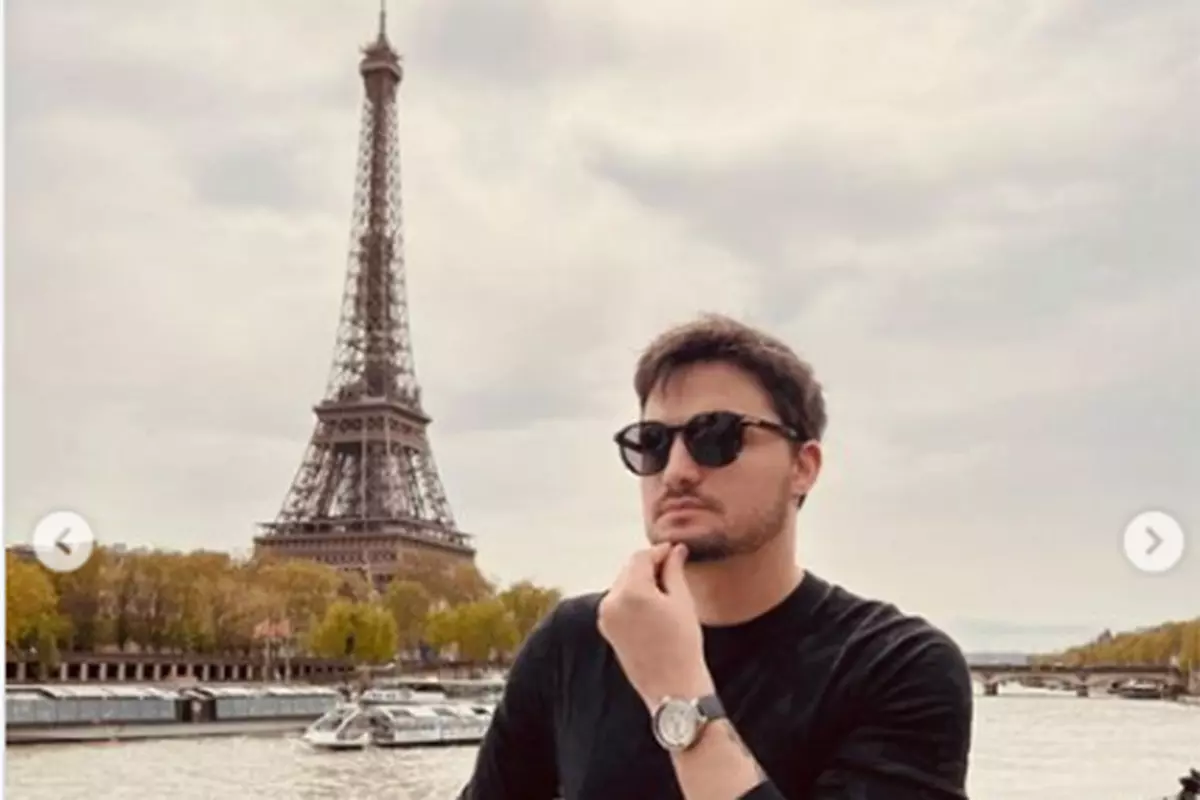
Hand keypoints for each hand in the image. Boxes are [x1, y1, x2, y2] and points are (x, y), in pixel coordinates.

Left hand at [597, 543, 714, 710]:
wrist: (673, 690)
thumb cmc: (683, 646)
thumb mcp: (682, 602)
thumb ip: (674, 570)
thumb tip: (675, 551)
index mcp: (630, 592)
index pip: (641, 557)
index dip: (660, 551)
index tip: (675, 551)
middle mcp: (611, 602)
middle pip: (629, 570)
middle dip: (649, 565)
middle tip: (674, 566)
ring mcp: (606, 618)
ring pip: (623, 586)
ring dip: (641, 582)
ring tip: (666, 588)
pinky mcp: (607, 631)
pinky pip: (619, 603)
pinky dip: (633, 598)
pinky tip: (654, 606)